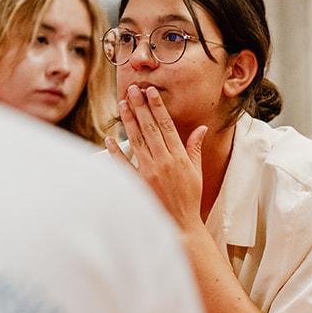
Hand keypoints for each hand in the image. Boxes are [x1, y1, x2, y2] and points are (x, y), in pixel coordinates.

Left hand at [106, 85, 205, 230]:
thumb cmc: (190, 197)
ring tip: (123, 104)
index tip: (151, 92)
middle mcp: (163, 161)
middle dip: (141, 107)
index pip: (167, 126)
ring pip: (137, 141)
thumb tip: (201, 128)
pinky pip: (124, 164)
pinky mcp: (138, 183)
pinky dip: (116, 151)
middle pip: (150, 128)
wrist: (180, 223)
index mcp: (179, 157)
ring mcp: (149, 172)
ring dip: (129, 121)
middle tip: (133, 90)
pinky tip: (109, 137)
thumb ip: (195, 148)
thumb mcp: (197, 171)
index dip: (158, 107)